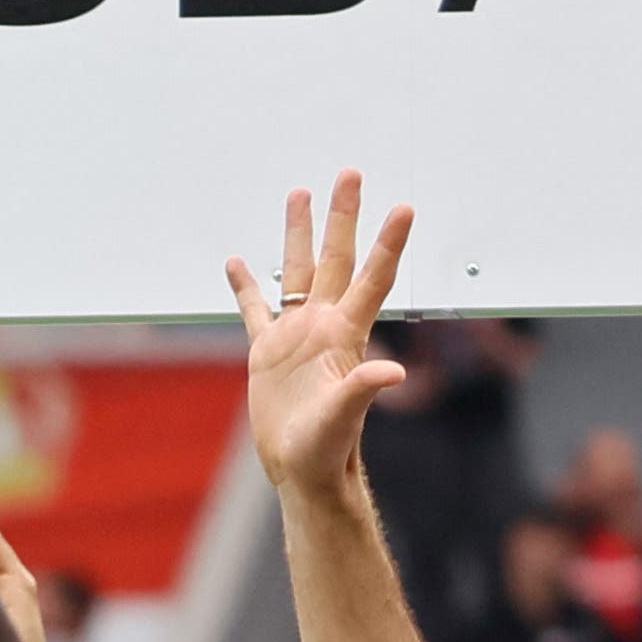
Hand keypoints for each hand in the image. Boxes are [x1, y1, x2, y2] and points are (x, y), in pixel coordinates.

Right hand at [231, 175, 411, 496]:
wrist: (303, 466)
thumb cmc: (327, 448)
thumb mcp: (343, 418)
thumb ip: (363, 389)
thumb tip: (393, 370)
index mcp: (345, 334)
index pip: (372, 278)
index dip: (388, 243)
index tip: (403, 207)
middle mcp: (325, 324)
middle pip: (337, 258)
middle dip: (343, 216)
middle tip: (349, 174)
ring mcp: (297, 335)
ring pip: (298, 271)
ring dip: (299, 233)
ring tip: (298, 194)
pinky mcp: (268, 351)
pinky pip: (256, 309)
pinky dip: (247, 286)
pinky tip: (238, 262)